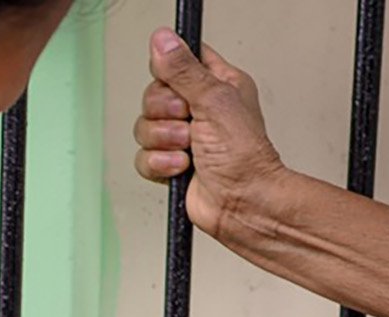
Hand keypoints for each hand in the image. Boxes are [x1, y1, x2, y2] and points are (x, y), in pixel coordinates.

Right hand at [134, 29, 286, 240]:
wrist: (242, 203)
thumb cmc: (245, 158)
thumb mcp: (214, 100)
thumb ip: (183, 70)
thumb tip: (162, 40)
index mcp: (217, 84)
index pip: (180, 61)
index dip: (171, 71)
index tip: (180, 87)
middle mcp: (198, 108)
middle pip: (153, 95)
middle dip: (165, 113)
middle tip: (188, 121)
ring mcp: (182, 138)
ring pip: (145, 127)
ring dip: (164, 140)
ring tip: (188, 149)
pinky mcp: (169, 164)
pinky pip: (143, 157)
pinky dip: (159, 164)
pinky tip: (181, 167)